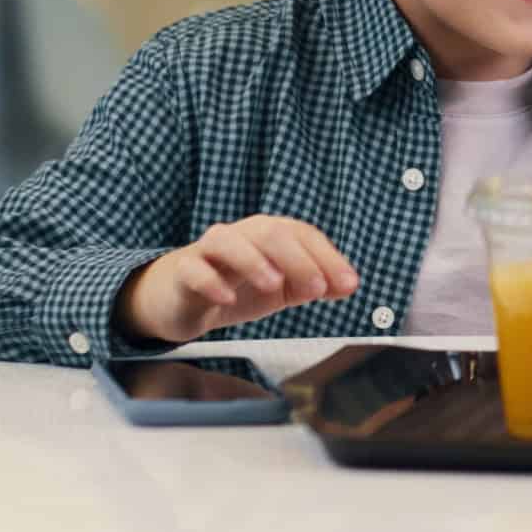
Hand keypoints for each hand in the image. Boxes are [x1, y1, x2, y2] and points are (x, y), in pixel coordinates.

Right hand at [115, 215, 360, 345]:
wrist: (183, 298)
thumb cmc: (236, 285)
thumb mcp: (283, 288)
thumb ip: (314, 284)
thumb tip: (348, 285)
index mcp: (270, 235)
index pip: (303, 236)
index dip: (329, 258)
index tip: (348, 285)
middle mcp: (242, 235)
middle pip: (271, 233)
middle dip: (299, 260)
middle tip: (317, 289)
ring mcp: (209, 251)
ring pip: (228, 242)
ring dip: (254, 261)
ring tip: (274, 284)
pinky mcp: (183, 271)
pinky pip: (194, 270)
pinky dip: (211, 281)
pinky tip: (226, 298)